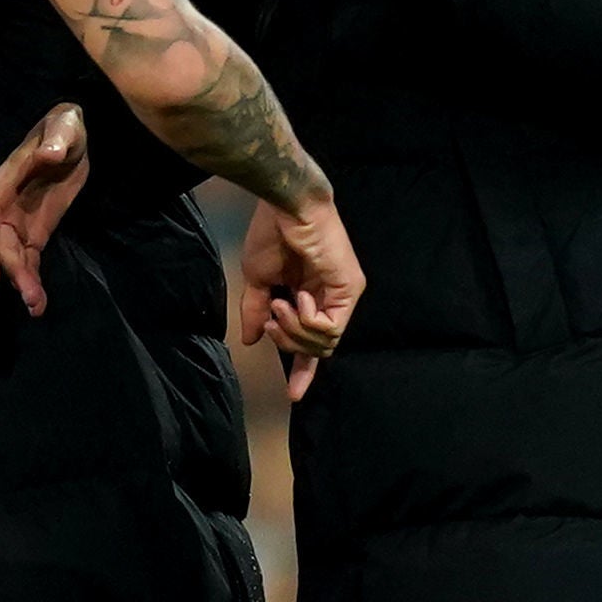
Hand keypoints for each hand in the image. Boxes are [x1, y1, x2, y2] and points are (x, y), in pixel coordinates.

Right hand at [0, 103, 89, 316]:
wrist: (74, 137)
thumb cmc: (64, 127)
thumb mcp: (65, 125)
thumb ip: (57, 138)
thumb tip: (49, 153)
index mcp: (3, 185)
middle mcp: (3, 208)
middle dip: (11, 273)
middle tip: (31, 299)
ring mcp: (18, 222)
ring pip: (12, 258)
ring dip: (22, 283)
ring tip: (37, 307)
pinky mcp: (35, 232)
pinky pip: (29, 260)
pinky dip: (32, 281)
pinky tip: (39, 303)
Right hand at [241, 196, 363, 399]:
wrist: (284, 207)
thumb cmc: (272, 234)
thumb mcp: (259, 281)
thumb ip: (258, 311)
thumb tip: (252, 339)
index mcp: (312, 296)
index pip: (314, 342)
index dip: (304, 370)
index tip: (293, 395)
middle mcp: (332, 298)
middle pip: (318, 348)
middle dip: (289, 343)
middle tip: (271, 320)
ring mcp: (344, 294)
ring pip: (325, 343)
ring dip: (294, 330)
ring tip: (280, 304)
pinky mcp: (349, 288)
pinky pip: (330, 328)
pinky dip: (307, 320)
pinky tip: (298, 296)